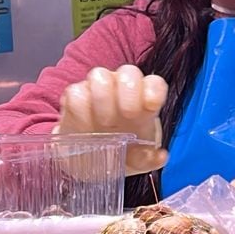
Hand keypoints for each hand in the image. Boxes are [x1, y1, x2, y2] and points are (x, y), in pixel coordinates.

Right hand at [55, 64, 169, 174]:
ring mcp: (97, 88)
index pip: (154, 83)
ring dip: (103, 98)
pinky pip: (76, 92)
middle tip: (127, 116)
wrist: (88, 159)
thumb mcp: (136, 161)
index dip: (154, 90)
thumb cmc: (119, 151)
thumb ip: (147, 158)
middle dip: (129, 93)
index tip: (151, 107)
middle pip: (129, 72)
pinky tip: (84, 129)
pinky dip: (80, 111)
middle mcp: (122, 88)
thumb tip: (160, 157)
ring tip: (105, 124)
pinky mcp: (74, 95)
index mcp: (144, 101)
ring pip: (100, 75)